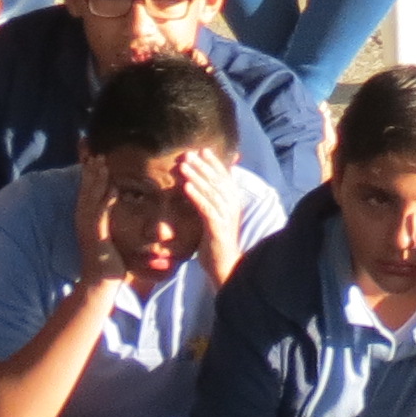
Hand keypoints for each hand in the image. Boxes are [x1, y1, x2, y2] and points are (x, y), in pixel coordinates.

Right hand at [71, 151, 119, 281]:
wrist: (100, 283)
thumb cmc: (107, 262)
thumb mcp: (108, 238)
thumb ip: (108, 224)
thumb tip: (116, 215)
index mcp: (86, 220)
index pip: (87, 193)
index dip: (89, 176)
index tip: (95, 160)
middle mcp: (83, 221)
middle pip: (85, 191)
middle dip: (90, 172)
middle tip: (97, 154)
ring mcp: (88, 228)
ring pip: (91, 198)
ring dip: (96, 181)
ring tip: (102, 164)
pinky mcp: (96, 236)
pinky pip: (101, 214)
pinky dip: (106, 200)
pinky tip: (113, 188)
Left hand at [178, 154, 244, 287]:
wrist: (224, 266)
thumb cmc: (215, 242)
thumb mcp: (212, 217)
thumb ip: (209, 201)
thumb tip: (197, 186)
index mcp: (232, 203)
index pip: (224, 178)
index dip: (214, 163)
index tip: (202, 150)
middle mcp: (231, 207)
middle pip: (217, 181)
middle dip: (202, 166)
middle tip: (188, 154)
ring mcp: (225, 217)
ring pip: (211, 192)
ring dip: (197, 177)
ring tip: (183, 166)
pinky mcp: (218, 228)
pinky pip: (206, 208)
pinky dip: (196, 196)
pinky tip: (186, 186)